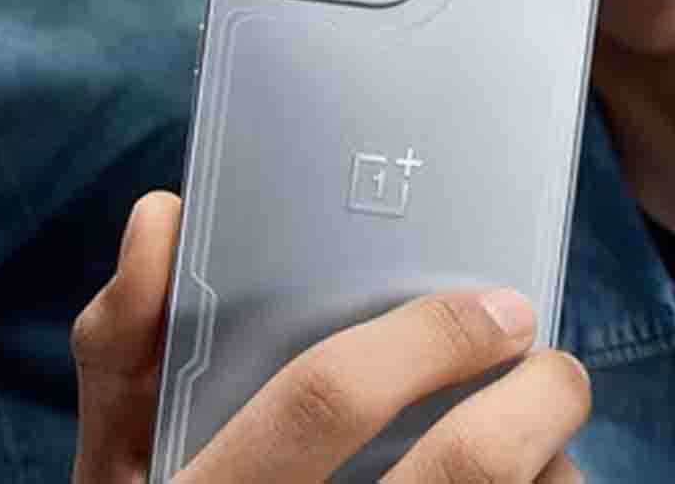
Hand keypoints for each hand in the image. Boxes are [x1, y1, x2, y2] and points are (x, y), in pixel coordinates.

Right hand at [72, 192, 590, 482]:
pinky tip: (531, 479)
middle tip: (552, 363)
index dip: (424, 339)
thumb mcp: (122, 451)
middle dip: (535, 399)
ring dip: (553, 461)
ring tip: (546, 422)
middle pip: (461, 471)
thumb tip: (159, 216)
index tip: (495, 305)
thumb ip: (125, 339)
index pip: (324, 399)